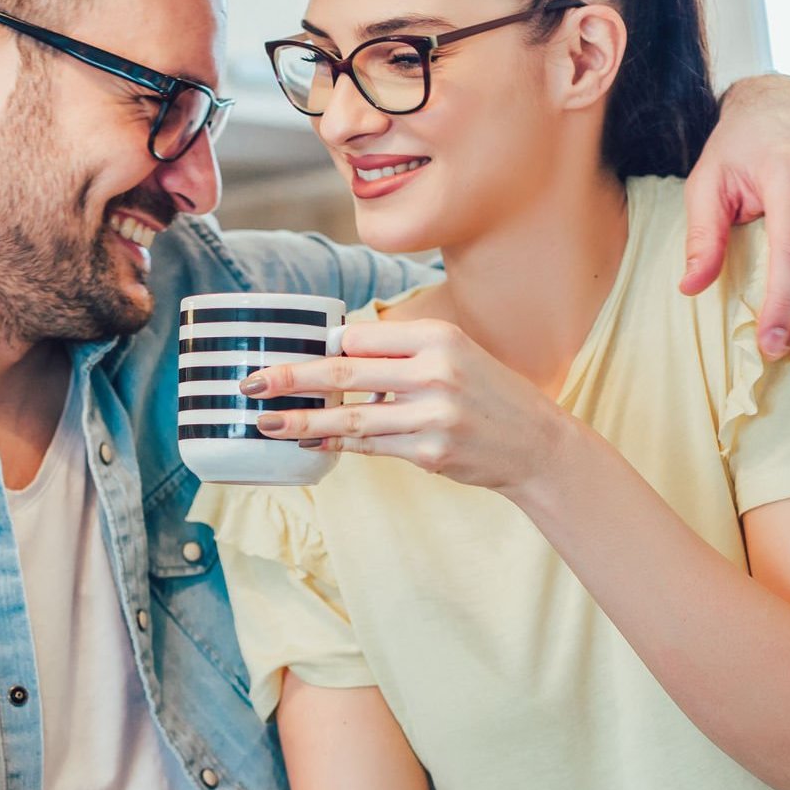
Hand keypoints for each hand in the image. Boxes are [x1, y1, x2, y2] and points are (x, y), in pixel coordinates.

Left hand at [244, 319, 571, 493]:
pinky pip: (370, 447)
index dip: (320, 348)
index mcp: (437, 338)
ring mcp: (433, 415)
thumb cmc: (490, 395)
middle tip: (252, 382)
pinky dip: (336, 443)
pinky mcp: (430, 452)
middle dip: (291, 378)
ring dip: (301, 421)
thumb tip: (337, 356)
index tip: (285, 352)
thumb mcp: (456, 355)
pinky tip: (310, 440)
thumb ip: (402, 353)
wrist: (538, 443)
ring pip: (350, 418)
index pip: (361, 337)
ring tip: (266, 421)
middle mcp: (435, 372)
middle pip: (344, 374)